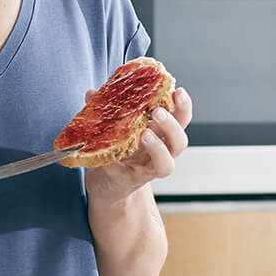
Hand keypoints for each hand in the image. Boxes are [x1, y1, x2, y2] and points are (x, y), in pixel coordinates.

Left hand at [83, 86, 192, 202]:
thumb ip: (107, 110)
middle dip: (172, 125)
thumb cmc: (116, 152)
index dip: (183, 106)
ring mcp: (146, 169)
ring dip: (158, 148)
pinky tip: (109, 158)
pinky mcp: (129, 180)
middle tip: (158, 112)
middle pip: (179, 141)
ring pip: (166, 164)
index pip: (180, 120)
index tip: (178, 91)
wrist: (105, 183)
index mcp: (159, 134)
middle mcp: (159, 153)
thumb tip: (92, 93)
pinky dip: (117, 165)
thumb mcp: (116, 127)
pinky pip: (128, 174)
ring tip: (145, 134)